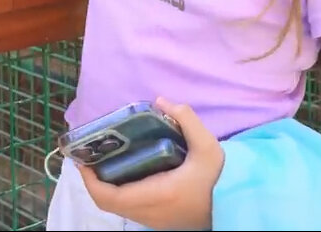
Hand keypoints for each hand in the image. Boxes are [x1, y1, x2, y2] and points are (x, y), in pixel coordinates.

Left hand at [77, 98, 224, 230]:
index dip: (89, 180)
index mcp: (156, 194)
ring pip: (119, 208)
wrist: (238, 205)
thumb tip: (161, 101)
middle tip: (91, 157)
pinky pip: (130, 209)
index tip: (82, 160)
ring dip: (106, 188)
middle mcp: (150, 211)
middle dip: (94, 181)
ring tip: (105, 161)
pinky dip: (120, 194)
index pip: (109, 196)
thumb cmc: (220, 178)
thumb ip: (186, 120)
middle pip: (108, 203)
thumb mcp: (208, 146)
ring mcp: (154, 220)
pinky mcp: (160, 221)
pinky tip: (125, 173)